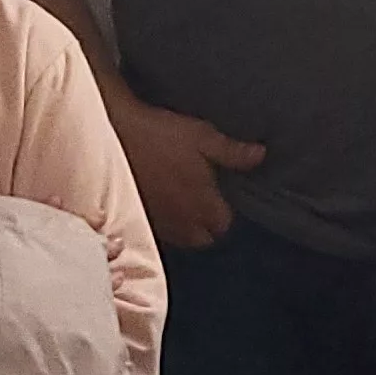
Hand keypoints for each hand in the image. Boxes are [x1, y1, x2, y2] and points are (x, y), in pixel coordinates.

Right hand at [110, 93, 264, 249]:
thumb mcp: (203, 137)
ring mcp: (159, 222)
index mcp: (202, 202)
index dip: (226, 210)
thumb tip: (260, 156)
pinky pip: (159, 232)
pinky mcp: (139, 218)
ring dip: (187, 227)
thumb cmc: (161, 135)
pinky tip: (162, 202)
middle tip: (204, 200)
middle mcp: (182, 220)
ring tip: (183, 202)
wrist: (115, 136)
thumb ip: (232, 152)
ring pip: (181, 239)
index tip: (221, 193)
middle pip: (204, 239)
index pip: (224, 224)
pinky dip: (165, 223)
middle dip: (208, 225)